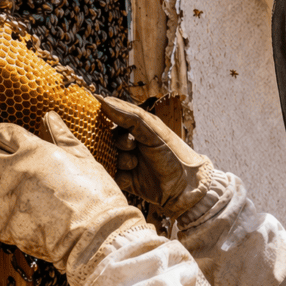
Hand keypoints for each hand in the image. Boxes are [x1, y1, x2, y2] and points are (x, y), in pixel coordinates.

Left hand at [0, 112, 144, 272]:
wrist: (96, 235)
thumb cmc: (97, 198)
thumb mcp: (84, 160)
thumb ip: (63, 137)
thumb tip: (50, 117)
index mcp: (35, 151)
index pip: (1, 133)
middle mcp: (16, 171)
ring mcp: (8, 199)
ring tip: (9, 195)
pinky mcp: (6, 226)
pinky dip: (1, 217)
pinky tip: (17, 218)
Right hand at [98, 96, 212, 218]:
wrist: (183, 186)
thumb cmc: (172, 153)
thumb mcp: (152, 131)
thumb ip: (129, 116)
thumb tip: (102, 100)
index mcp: (136, 128)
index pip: (113, 119)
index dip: (112, 123)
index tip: (118, 126)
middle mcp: (130, 144)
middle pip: (109, 139)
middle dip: (119, 143)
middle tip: (132, 147)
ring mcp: (127, 162)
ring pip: (109, 158)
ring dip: (120, 160)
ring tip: (134, 164)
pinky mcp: (125, 180)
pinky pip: (112, 176)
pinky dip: (119, 176)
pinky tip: (131, 177)